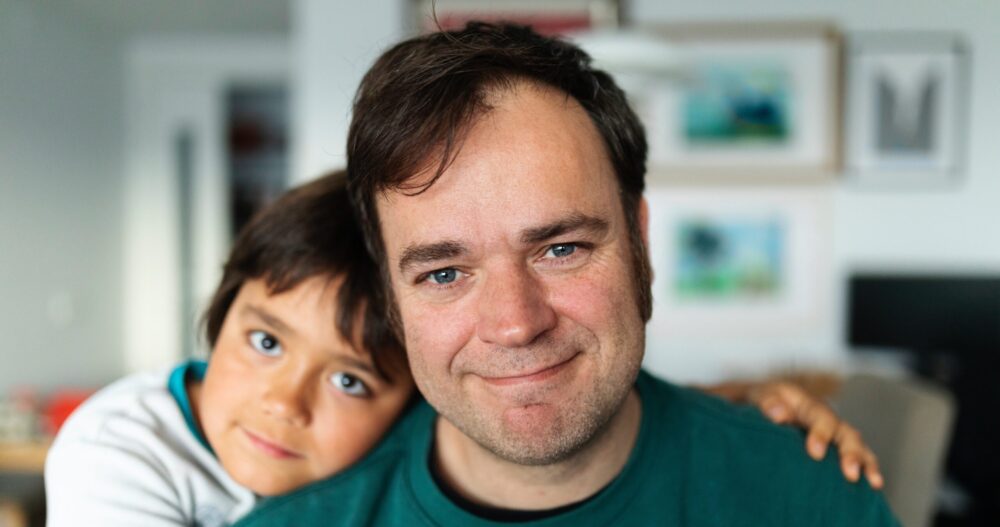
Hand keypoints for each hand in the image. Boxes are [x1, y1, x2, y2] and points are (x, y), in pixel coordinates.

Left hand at [748, 380, 883, 489]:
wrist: (765, 403)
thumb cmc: (762, 401)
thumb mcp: (759, 396)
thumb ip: (767, 403)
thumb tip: (778, 414)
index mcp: (807, 403)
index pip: (820, 417)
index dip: (821, 434)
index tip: (815, 453)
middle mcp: (826, 416)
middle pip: (845, 432)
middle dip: (850, 453)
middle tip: (850, 473)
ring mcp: (833, 430)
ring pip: (856, 444)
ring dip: (865, 462)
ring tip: (873, 481)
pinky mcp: (835, 444)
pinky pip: (857, 454)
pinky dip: (867, 467)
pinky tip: (874, 484)